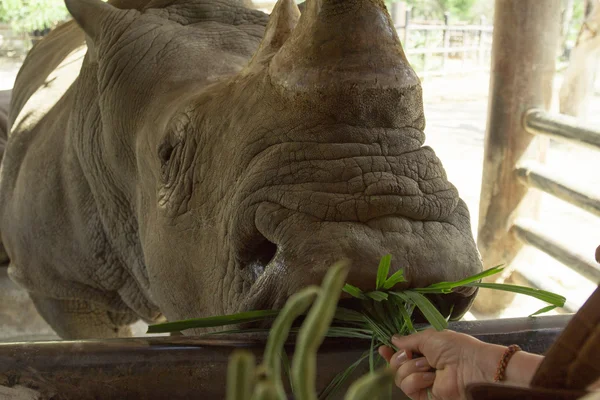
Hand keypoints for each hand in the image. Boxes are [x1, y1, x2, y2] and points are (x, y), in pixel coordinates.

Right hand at [379, 329, 542, 399]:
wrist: (470, 366)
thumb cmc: (454, 348)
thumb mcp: (428, 337)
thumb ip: (408, 340)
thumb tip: (393, 339)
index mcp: (424, 351)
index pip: (401, 353)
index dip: (390, 353)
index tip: (383, 348)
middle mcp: (421, 366)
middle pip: (395, 366)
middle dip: (400, 358)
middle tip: (411, 354)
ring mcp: (422, 381)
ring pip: (399, 377)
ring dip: (411, 368)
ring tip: (429, 366)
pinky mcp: (424, 395)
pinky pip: (408, 387)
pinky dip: (417, 380)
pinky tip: (430, 377)